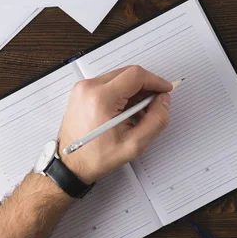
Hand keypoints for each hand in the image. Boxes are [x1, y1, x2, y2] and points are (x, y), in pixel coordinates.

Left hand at [58, 65, 172, 183]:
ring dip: (134, 90)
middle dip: (146, 86)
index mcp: (101, 98)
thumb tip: (163, 100)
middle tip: (155, 104)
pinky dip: (121, 93)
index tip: (165, 90)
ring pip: (119, 77)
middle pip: (128, 73)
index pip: (136, 75)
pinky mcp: (82, 91)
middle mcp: (89, 87)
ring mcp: (83, 87)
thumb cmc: (96, 157)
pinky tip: (125, 111)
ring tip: (138, 113)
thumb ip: (156, 120)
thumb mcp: (134, 145)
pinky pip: (108, 83)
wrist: (70, 164)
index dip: (156, 81)